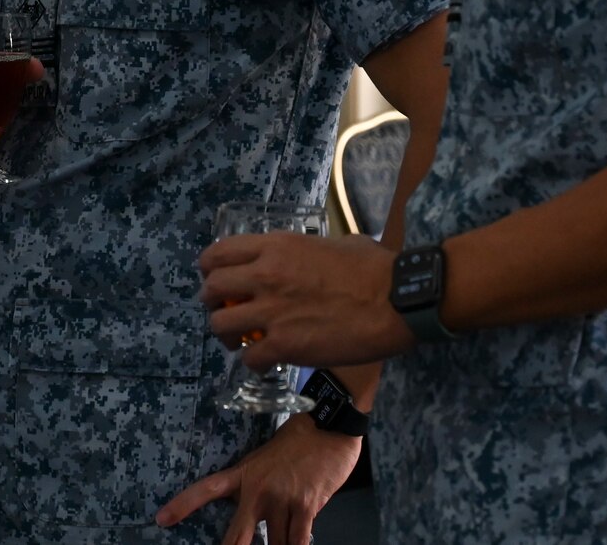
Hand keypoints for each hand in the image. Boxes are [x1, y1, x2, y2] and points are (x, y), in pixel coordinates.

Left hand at [156, 415, 361, 544]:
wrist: (328, 425)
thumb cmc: (298, 441)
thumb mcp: (264, 459)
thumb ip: (254, 487)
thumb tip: (253, 518)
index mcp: (243, 474)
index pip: (205, 489)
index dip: (182, 505)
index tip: (162, 519)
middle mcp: (257, 489)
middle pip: (237, 536)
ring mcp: (281, 499)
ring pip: (274, 544)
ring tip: (285, 531)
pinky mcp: (305, 506)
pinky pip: (297, 541)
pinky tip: (297, 543)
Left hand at [200, 232, 412, 369]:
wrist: (396, 301)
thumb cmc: (374, 268)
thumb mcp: (333, 243)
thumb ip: (307, 250)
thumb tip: (308, 257)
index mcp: (275, 247)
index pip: (219, 253)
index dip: (210, 268)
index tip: (216, 278)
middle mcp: (265, 276)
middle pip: (211, 289)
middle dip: (212, 303)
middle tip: (225, 311)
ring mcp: (271, 312)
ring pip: (220, 326)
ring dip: (227, 335)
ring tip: (241, 341)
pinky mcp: (284, 345)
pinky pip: (250, 358)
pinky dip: (254, 362)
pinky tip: (267, 361)